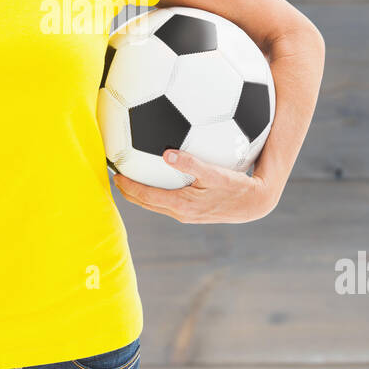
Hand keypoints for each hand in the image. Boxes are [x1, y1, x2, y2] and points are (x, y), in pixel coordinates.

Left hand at [112, 148, 279, 223]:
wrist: (254, 204)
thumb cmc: (237, 186)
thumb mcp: (215, 173)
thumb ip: (191, 163)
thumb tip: (168, 154)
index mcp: (181, 204)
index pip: (145, 196)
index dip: (128, 186)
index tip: (115, 174)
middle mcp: (180, 212)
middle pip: (145, 202)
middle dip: (128, 191)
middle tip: (114, 175)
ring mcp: (185, 214)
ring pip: (155, 204)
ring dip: (139, 194)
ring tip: (128, 179)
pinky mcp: (192, 212)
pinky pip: (166, 202)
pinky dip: (154, 193)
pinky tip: (156, 179)